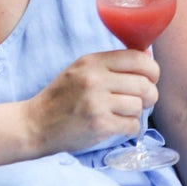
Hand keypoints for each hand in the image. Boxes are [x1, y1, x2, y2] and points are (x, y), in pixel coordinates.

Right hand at [23, 49, 159, 154]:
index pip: (138, 59)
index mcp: (94, 61)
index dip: (152, 69)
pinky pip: (131, 125)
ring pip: (139, 105)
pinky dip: (132, 127)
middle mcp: (96, 79)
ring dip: (138, 112)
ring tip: (127, 113)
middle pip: (144, 83)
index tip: (152, 78)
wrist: (33, 125)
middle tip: (146, 100)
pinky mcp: (98, 125)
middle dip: (150, 93)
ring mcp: (97, 103)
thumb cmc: (61, 96)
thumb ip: (111, 63)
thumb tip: (147, 58)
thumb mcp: (82, 68)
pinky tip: (122, 126)